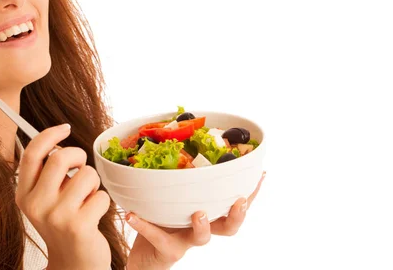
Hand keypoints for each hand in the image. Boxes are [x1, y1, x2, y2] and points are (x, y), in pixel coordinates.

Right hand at [15, 124, 110, 269]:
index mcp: (24, 194)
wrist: (73, 264)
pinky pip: (102, 196)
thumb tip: (58, 140)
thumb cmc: (63, 224)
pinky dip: (103, 202)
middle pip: (60, 158)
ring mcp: (57, 216)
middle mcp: (36, 205)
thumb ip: (46, 172)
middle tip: (81, 167)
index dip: (50, 135)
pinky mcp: (79, 226)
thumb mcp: (44, 199)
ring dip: (94, 182)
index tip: (65, 128)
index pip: (32, 154)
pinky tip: (94, 215)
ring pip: (86, 175)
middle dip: (79, 156)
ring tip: (88, 197)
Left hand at [125, 171, 265, 269]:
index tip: (259, 173)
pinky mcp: (167, 250)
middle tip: (238, 201)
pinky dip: (144, 225)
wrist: (145, 255)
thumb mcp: (174, 196)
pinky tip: (133, 215)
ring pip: (201, 238)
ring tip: (197, 212)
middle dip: (237, 214)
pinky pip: (158, 237)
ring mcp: (186, 241)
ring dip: (202, 225)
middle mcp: (202, 228)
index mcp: (208, 213)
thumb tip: (179, 138)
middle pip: (229, 226)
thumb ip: (180, 177)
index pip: (235, 203)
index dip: (250, 191)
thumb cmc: (162, 219)